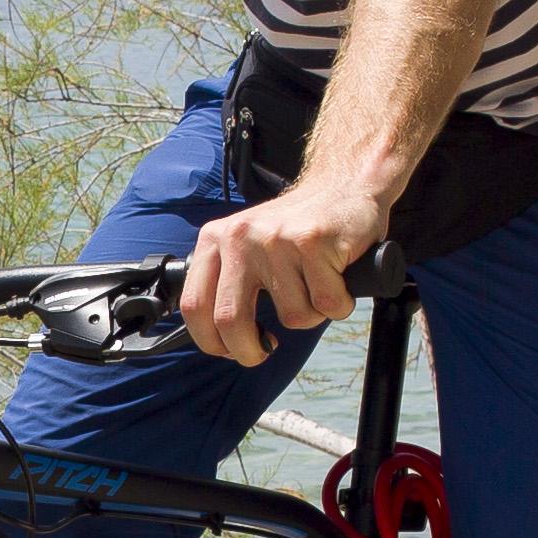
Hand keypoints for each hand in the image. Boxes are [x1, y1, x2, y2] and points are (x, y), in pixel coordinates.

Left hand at [180, 180, 380, 363]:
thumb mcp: (247, 246)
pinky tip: (336, 278)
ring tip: (316, 287)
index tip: (230, 350)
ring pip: (292, 316)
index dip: (211, 341)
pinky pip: (327, 303)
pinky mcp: (313, 241)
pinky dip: (339, 303)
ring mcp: (276, 239)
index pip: (194, 305)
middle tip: (265, 349)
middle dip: (250, 350)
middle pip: (231, 320)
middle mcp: (240, 237)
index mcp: (215, 239)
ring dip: (311, 315)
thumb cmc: (296, 228)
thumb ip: (227, 282)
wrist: (343, 187)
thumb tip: (218, 338)